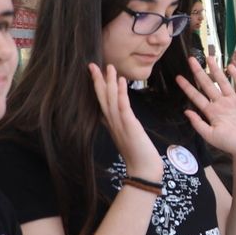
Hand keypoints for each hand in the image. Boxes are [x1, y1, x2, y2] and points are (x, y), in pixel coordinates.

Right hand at [88, 63, 163, 181]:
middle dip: (97, 81)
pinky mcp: (129, 126)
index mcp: (111, 124)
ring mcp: (120, 124)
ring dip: (110, 83)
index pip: (102, 101)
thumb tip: (114, 116)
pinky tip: (121, 81)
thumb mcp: (125, 135)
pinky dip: (121, 93)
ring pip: (111, 100)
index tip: (94, 72)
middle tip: (92, 64)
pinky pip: (123, 107)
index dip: (97, 87)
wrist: (143, 170)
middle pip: (102, 98)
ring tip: (109, 67)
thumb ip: (119, 124)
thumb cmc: (137, 154)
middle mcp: (112, 122)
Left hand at [177, 54, 235, 154]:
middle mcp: (221, 104)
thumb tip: (186, 112)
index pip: (196, 96)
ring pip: (223, 81)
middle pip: (208, 84)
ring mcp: (234, 101)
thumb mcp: (209, 136)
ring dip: (216, 69)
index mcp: (211, 112)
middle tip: (191, 59)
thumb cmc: (230, 144)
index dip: (187, 87)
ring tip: (209, 58)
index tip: (178, 77)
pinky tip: (230, 67)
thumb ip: (198, 123)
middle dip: (199, 72)